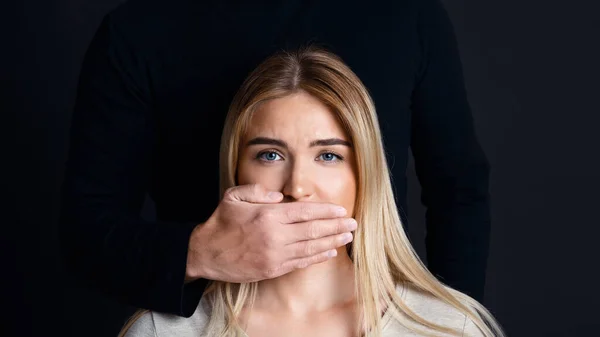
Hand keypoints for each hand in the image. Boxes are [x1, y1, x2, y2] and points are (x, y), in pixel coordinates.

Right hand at [185, 183, 356, 282]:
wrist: (204, 253)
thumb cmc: (221, 223)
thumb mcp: (234, 197)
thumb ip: (258, 191)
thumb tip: (280, 196)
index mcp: (268, 215)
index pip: (305, 212)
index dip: (326, 211)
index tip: (341, 210)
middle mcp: (275, 236)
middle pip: (313, 230)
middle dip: (336, 227)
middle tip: (353, 224)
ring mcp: (275, 255)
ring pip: (311, 248)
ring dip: (332, 242)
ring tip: (347, 237)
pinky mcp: (272, 269)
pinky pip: (300, 263)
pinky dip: (317, 257)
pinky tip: (329, 252)